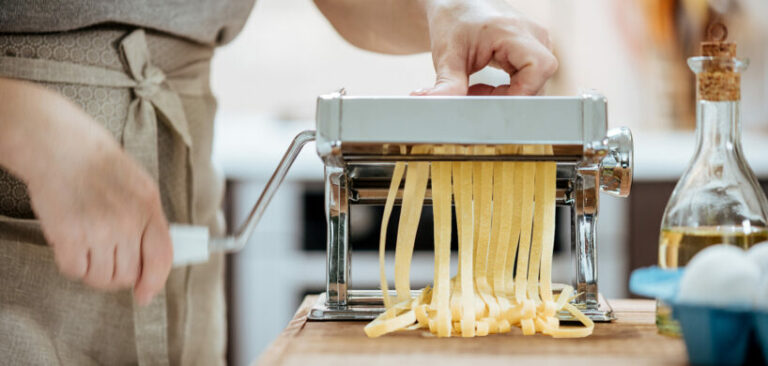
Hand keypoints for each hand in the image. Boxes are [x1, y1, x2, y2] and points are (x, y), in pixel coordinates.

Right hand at [0, 78, 171, 304]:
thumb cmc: (99, 163)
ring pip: (102, 278)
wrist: (60, 146)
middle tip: (108, 261)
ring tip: (89, 250)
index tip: (145, 294)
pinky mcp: (68, 236)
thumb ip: (149, 220)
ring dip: (95, 271)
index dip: (154, 282)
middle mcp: (127, 223)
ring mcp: (98, 231)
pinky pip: (75, 271)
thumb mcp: (140, 186)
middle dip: (119, 275)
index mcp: (149, 208)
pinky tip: (72, 246)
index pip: (162, 258)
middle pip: (129, 274)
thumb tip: (152, 256)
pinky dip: (73, 265)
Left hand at [414, 0, 557, 95]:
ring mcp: (536, 43)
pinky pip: (530, 81)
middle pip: (538, 81)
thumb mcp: (447, 56)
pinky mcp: (533, 52)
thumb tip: (436, 103)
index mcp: (512, 31)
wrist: (457, 6)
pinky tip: (487, 87)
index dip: (521, 92)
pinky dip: (508, 90)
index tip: (493, 104)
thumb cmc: (454, 23)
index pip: (538, 67)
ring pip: (534, 84)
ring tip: (478, 89)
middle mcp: (532, 35)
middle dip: (507, 97)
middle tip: (476, 95)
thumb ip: (447, 84)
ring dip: (506, 95)